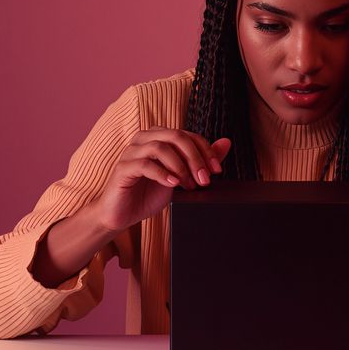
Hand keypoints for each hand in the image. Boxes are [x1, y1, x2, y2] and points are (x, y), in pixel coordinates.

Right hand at [92, 126, 231, 233]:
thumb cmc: (149, 194)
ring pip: (160, 147)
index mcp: (159, 137)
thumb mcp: (181, 178)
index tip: (217, 170)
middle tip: (205, 179)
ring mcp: (131, 152)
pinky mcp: (123, 168)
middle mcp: (144, 139)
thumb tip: (226, 142)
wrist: (122, 214)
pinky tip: (172, 185)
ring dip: (180, 167)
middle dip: (195, 158)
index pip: (188, 135)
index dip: (205, 150)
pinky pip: (144, 164)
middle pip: (176, 136)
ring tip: (188, 185)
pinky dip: (162, 174)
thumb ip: (201, 160)